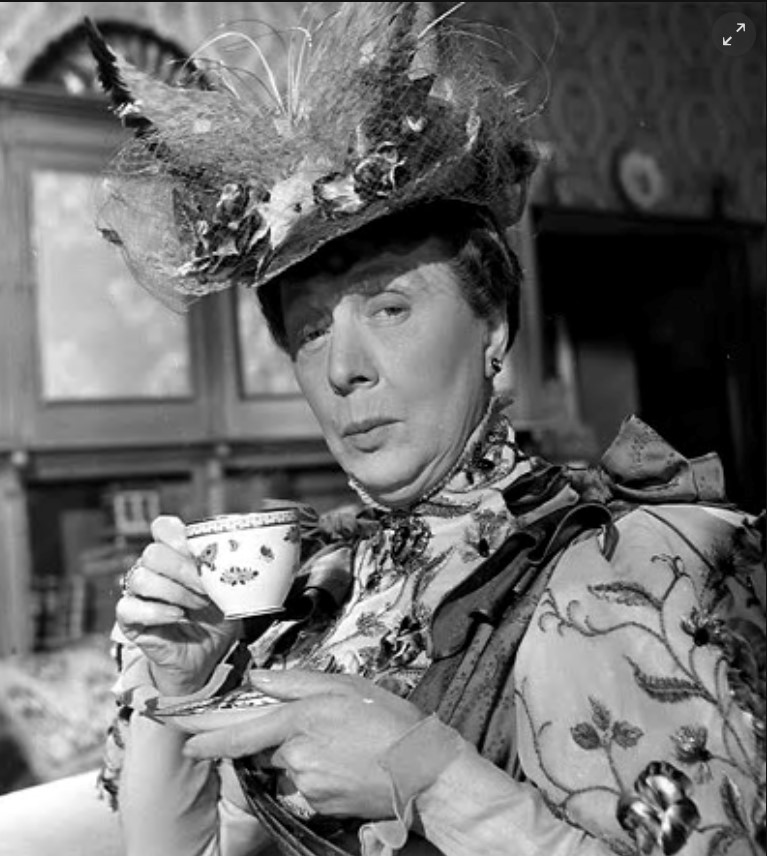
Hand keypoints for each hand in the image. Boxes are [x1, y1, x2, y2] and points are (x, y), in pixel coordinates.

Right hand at [117, 515, 239, 695]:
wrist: (209, 652)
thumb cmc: (217, 615)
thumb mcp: (227, 588)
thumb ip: (226, 568)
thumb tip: (241, 554)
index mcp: (174, 553)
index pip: (162, 528)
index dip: (177, 536)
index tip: (200, 553)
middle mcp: (152, 569)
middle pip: (153, 554)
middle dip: (184, 570)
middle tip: (206, 587)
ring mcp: (138, 593)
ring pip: (141, 579)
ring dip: (175, 592)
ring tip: (198, 604)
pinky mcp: (129, 620)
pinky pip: (128, 608)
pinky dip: (156, 611)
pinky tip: (178, 616)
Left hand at [184, 669, 425, 818]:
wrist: (422, 771)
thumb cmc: (388, 720)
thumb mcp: (346, 686)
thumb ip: (297, 682)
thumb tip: (259, 678)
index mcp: (301, 719)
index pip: (242, 731)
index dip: (209, 736)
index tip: (184, 738)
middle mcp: (297, 755)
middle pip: (268, 747)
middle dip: (281, 739)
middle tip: (324, 730)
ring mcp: (307, 784)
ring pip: (287, 767)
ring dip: (302, 756)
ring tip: (343, 746)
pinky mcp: (319, 805)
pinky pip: (305, 787)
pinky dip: (317, 775)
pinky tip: (346, 764)